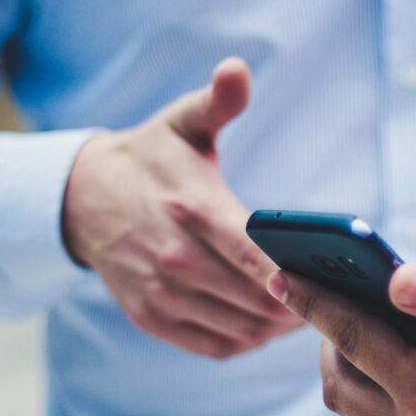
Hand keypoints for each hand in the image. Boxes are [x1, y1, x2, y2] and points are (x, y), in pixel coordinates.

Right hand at [63, 58, 303, 358]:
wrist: (81, 198)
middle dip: (300, 305)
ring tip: (308, 313)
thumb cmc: (150, 158)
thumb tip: (237, 69)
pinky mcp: (150, 316)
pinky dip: (247, 342)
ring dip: (278, 328)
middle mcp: (174, 257)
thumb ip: (217, 101)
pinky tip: (266, 327)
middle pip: (256, 300)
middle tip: (334, 300)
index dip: (295, 276)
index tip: (330, 281)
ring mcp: (160, 292)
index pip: (255, 255)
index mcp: (192, 209)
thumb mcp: (182, 122)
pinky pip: (213, 346)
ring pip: (240, 329)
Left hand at [267, 264, 415, 415]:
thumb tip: (396, 276)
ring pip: (356, 415)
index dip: (313, 303)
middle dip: (324, 339)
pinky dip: (370, 399)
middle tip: (331, 298)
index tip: (280, 274)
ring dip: (345, 372)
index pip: (352, 339)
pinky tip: (391, 371)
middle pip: (340, 385)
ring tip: (358, 331)